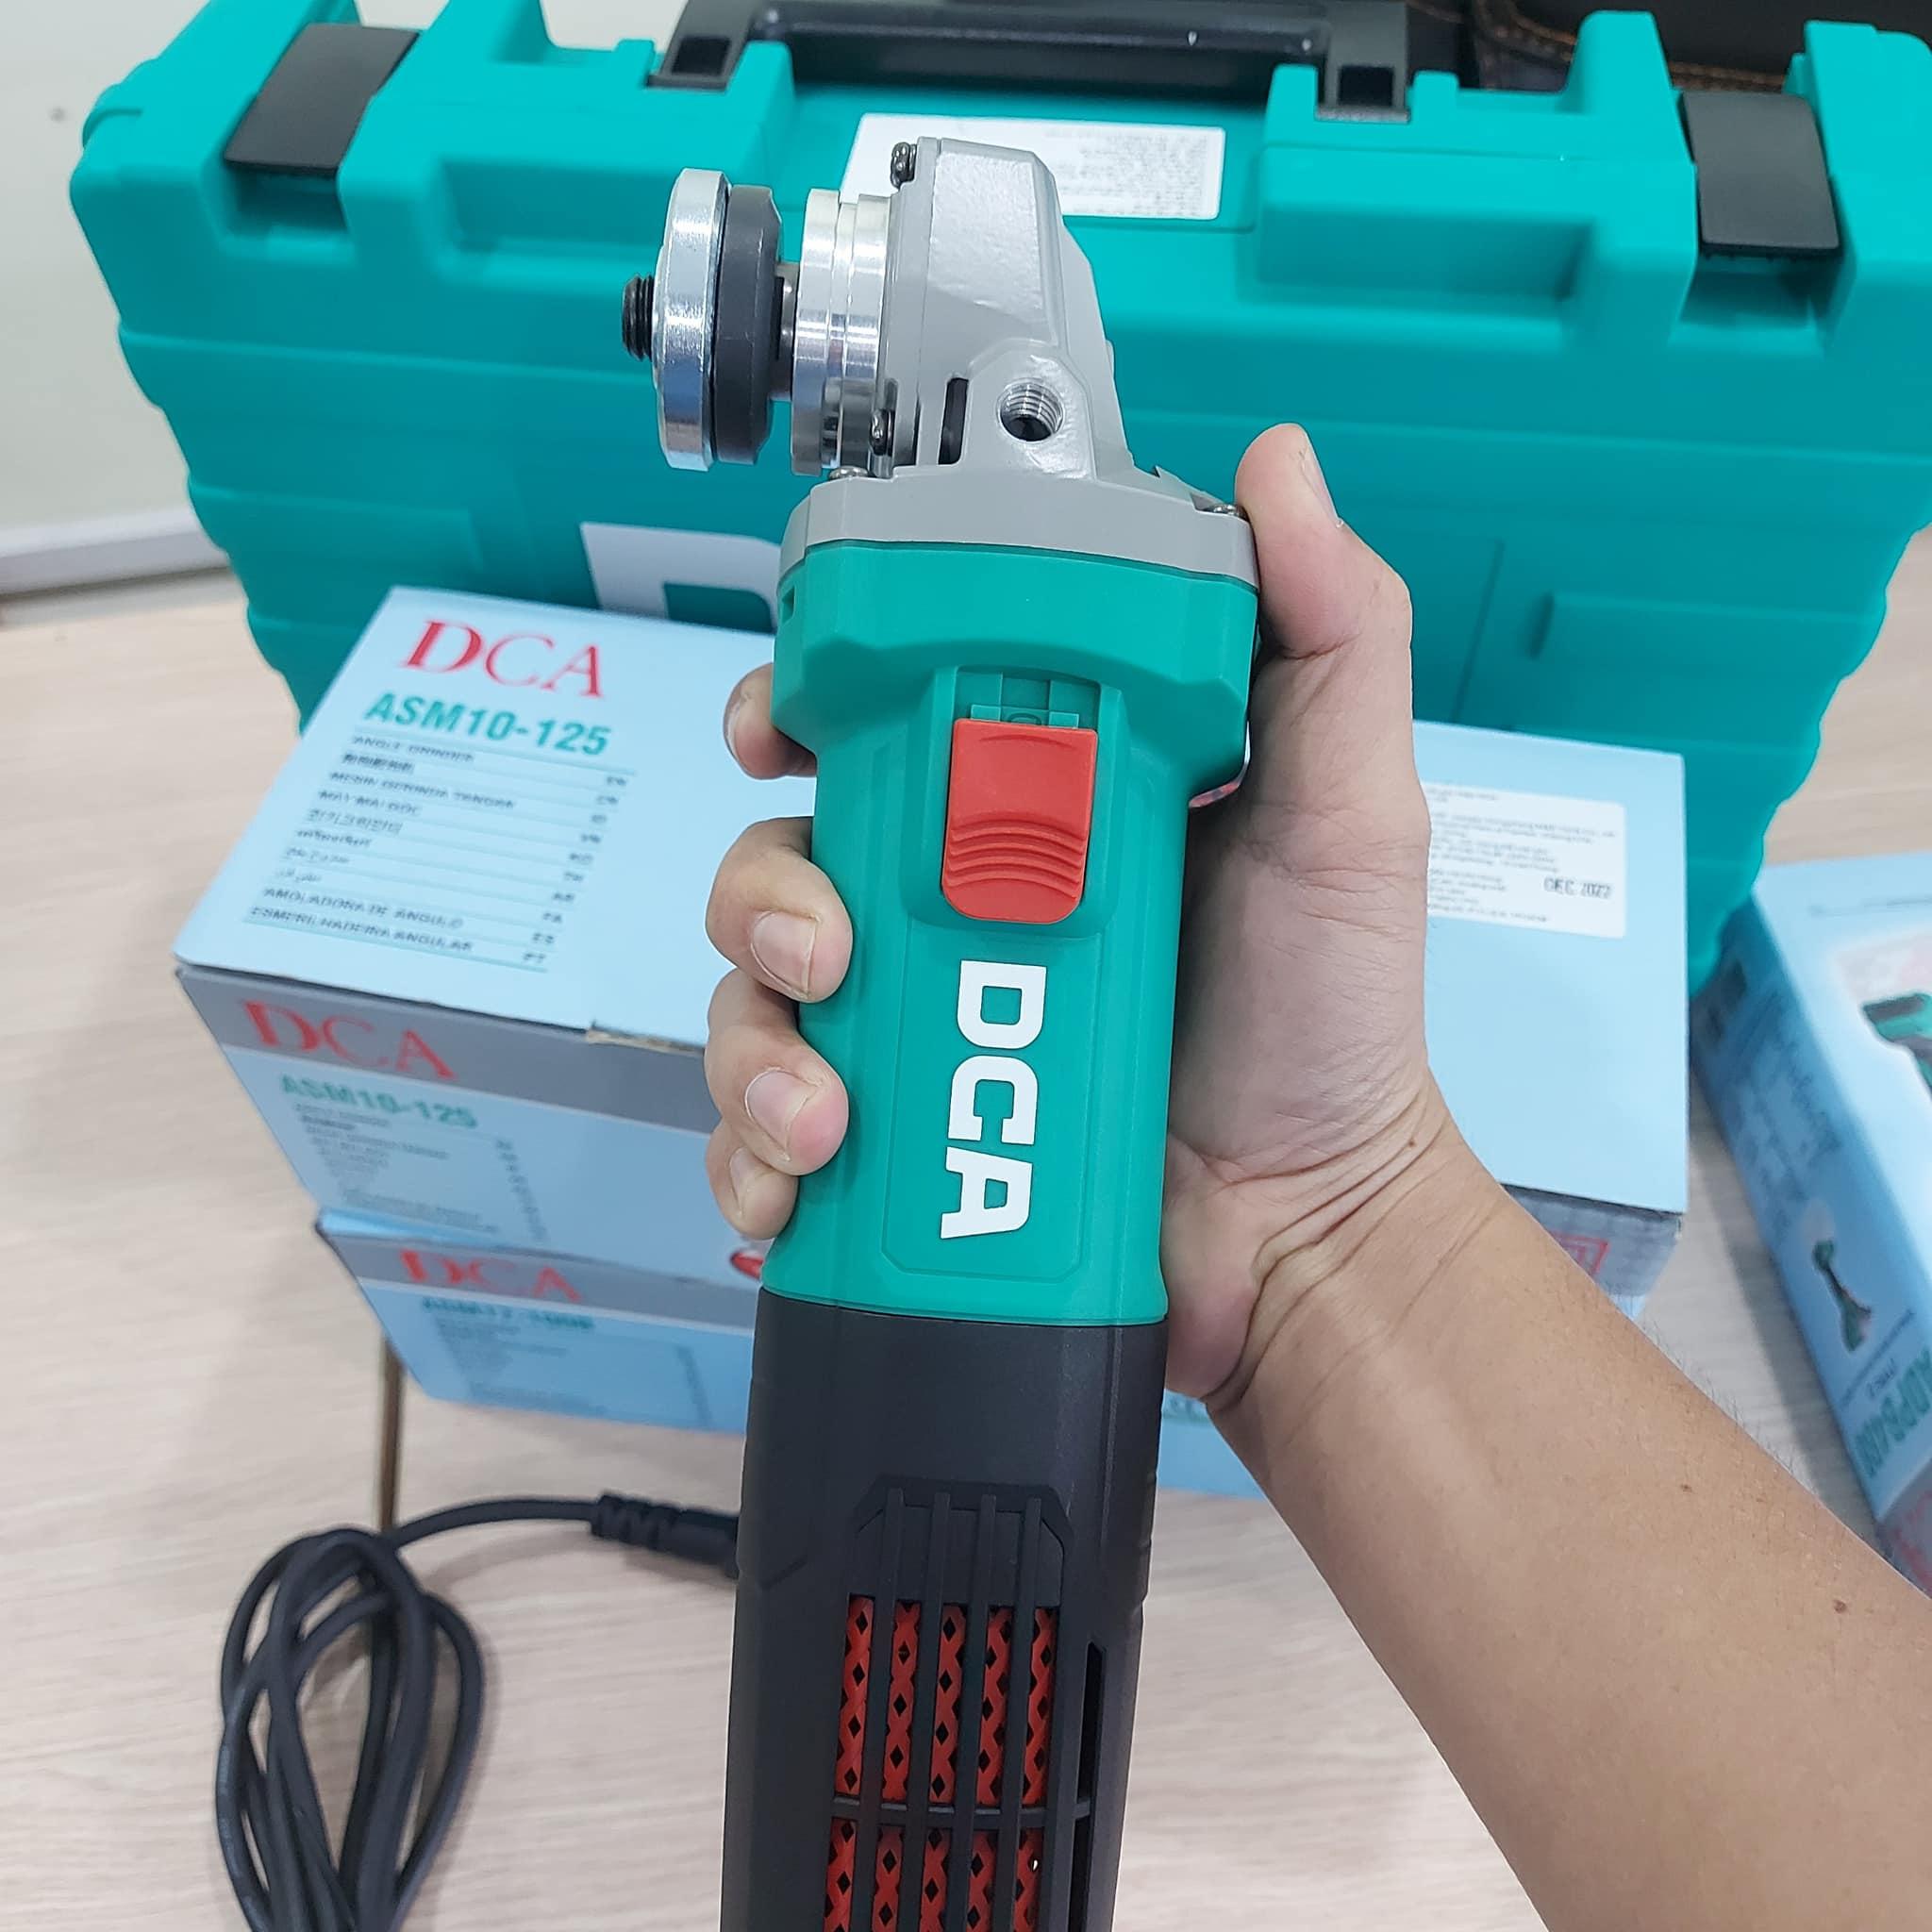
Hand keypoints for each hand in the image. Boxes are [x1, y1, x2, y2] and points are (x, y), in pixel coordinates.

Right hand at [701, 426, 1480, 1404]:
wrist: (1308, 1228)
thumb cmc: (1330, 1017)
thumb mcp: (1346, 813)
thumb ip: (1330, 642)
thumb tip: (1278, 461)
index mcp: (1028, 809)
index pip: (873, 724)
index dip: (798, 705)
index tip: (779, 725)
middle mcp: (950, 909)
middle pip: (779, 859)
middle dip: (765, 897)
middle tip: (827, 954)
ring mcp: (911, 1032)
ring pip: (751, 1001)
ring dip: (753, 1047)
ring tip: (828, 1116)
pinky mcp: (889, 1151)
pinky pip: (762, 1139)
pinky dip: (750, 1159)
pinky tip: (797, 1185)